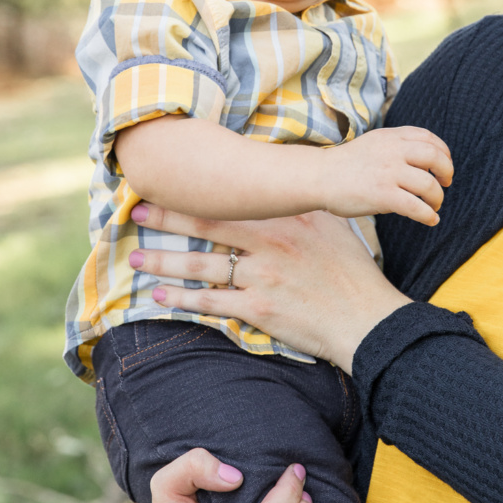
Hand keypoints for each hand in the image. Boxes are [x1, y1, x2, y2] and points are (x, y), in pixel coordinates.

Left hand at [130, 205, 411, 371]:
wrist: (367, 320)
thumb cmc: (351, 271)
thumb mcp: (329, 225)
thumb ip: (297, 206)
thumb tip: (274, 183)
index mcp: (287, 216)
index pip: (232, 198)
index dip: (195, 191)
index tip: (168, 182)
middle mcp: (271, 241)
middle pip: (207, 224)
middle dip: (167, 217)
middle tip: (135, 210)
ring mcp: (263, 276)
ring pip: (201, 264)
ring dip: (163, 260)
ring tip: (135, 257)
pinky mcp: (259, 310)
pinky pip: (211, 302)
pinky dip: (182, 299)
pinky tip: (160, 296)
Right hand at [323, 126, 452, 225]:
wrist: (319, 177)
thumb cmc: (346, 165)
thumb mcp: (373, 144)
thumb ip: (397, 146)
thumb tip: (426, 161)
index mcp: (391, 137)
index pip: (429, 138)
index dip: (444, 152)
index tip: (444, 166)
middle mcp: (392, 151)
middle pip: (435, 158)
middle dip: (447, 173)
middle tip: (445, 184)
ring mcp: (388, 173)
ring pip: (429, 185)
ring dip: (437, 198)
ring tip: (433, 206)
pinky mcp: (383, 195)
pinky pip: (416, 207)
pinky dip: (428, 215)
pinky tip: (430, 220)